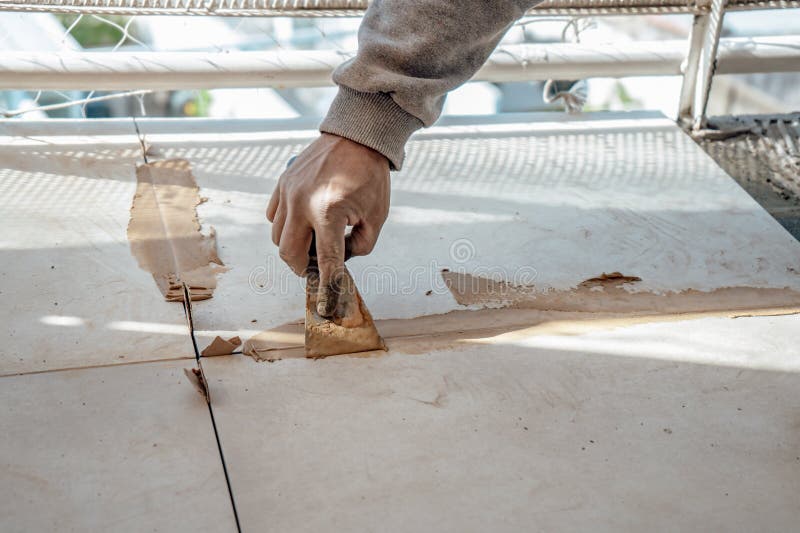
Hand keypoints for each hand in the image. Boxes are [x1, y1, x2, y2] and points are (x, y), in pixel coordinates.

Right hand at [266, 133, 389, 315]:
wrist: (357, 137)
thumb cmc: (370, 176)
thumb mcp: (376, 216)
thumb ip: (359, 245)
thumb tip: (340, 260)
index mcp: (328, 213)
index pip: (326, 261)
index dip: (327, 285)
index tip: (326, 303)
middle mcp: (302, 204)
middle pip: (288, 253)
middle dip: (302, 268)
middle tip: (317, 267)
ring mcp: (288, 192)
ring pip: (276, 236)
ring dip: (293, 248)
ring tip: (314, 242)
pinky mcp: (283, 183)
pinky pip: (273, 216)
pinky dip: (284, 227)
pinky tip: (303, 224)